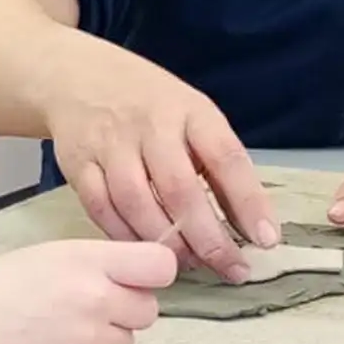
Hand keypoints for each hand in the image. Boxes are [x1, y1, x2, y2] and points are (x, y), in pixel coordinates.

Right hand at [0, 240, 177, 343]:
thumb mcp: (45, 254)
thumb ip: (95, 261)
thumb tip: (135, 272)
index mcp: (86, 260)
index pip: (161, 266)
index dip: (152, 273)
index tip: (140, 276)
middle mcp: (95, 299)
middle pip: (148, 310)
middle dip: (125, 308)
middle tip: (86, 305)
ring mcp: (87, 341)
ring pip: (125, 342)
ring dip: (103, 337)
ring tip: (58, 328)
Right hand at [43, 42, 278, 281]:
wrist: (77, 75)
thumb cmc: (148, 103)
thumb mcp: (192, 114)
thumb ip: (217, 164)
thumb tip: (251, 224)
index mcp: (189, 110)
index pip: (226, 157)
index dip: (249, 201)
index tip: (266, 238)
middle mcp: (150, 125)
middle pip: (180, 189)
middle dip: (208, 238)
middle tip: (230, 268)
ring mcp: (110, 144)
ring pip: (137, 203)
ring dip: (165, 243)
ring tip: (188, 264)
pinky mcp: (79, 164)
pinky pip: (102, 209)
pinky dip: (124, 237)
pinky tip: (142, 252)